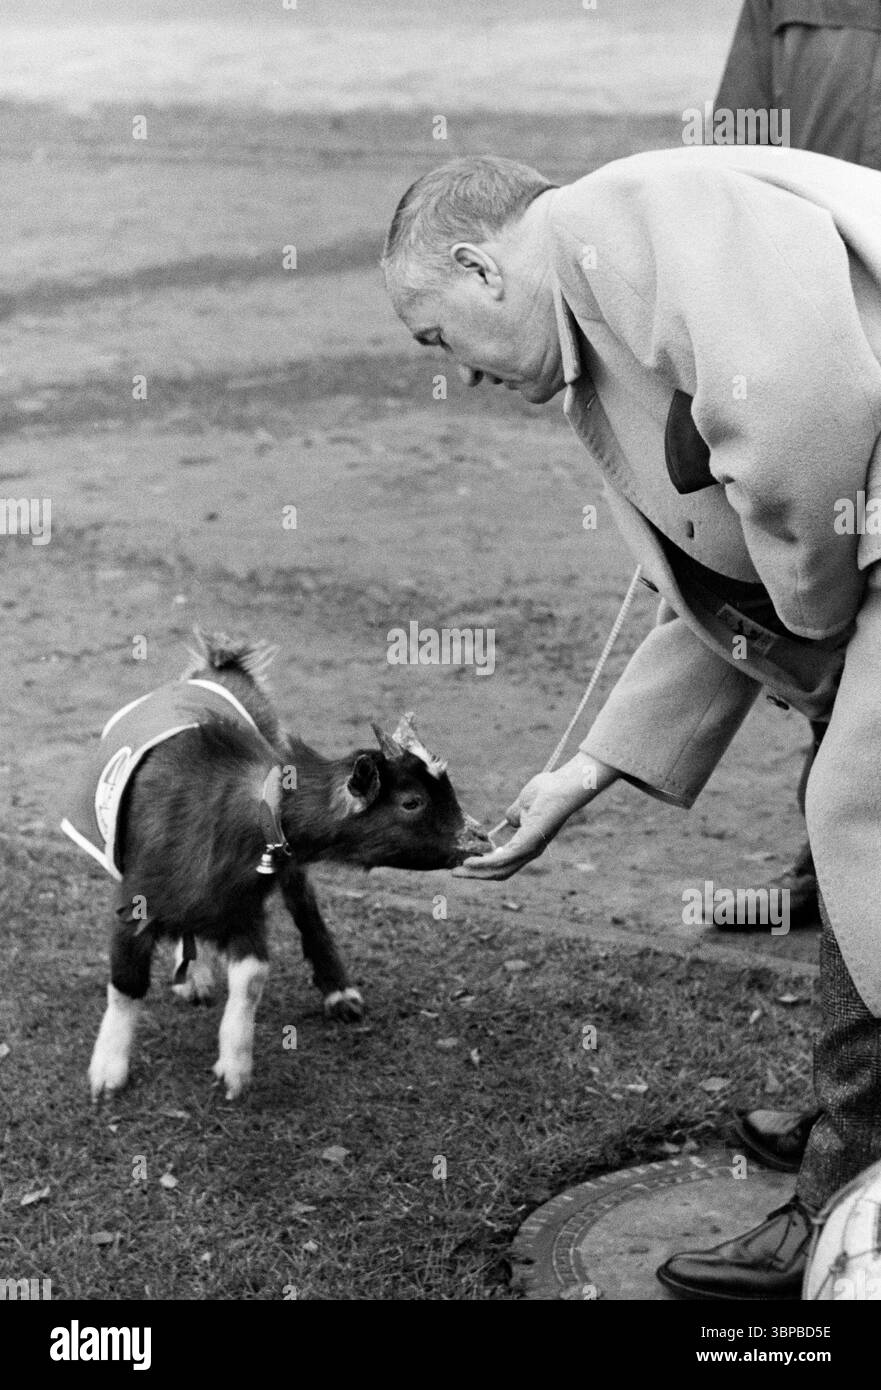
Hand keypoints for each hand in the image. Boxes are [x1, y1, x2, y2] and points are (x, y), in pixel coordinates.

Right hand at [452, 752, 616, 880]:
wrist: (561, 787)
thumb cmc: (546, 792)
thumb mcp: (523, 806)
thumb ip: (514, 815)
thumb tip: (509, 821)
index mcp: (527, 843)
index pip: (504, 862)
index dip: (484, 866)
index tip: (466, 864)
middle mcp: (528, 852)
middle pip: (499, 872)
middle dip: (476, 875)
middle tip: (455, 873)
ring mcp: (528, 850)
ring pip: (498, 871)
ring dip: (476, 873)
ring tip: (458, 871)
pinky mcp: (526, 846)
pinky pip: (501, 860)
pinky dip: (483, 864)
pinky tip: (469, 863)